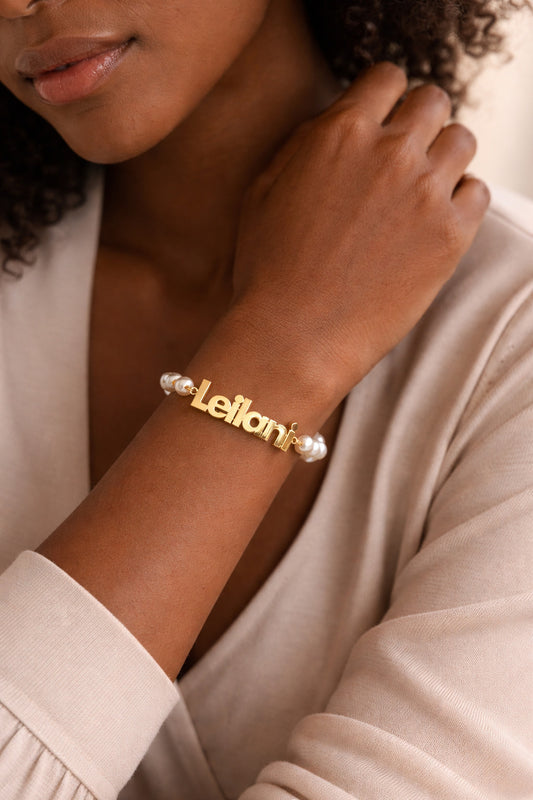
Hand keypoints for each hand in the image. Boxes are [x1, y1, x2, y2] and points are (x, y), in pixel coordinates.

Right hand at [230, 61, 489, 401]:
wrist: (294, 336)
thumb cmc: (268, 270)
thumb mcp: (264, 189)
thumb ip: (305, 141)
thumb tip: (338, 119)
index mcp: (341, 132)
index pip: (387, 77)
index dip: (386, 97)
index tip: (383, 120)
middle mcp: (390, 152)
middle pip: (433, 100)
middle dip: (419, 121)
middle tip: (405, 154)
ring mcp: (426, 192)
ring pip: (462, 140)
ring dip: (443, 157)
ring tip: (421, 190)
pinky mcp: (451, 235)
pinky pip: (477, 192)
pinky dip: (461, 201)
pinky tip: (434, 223)